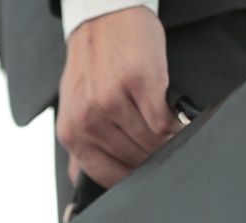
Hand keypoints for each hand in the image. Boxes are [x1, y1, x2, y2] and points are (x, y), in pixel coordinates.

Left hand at [57, 7, 180, 188]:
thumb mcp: (74, 108)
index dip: (135, 176)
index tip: (148, 169)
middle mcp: (87, 120)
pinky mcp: (138, 83)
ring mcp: (111, 101)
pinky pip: (164, 123)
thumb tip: (80, 180)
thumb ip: (80, 145)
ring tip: (168, 129)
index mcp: (71, 133)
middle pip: (135, 161)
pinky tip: (172, 115)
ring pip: (152, 144)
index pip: (110, 176)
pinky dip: (174, 123)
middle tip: (162, 145)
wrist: (103, 19)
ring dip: (166, 141)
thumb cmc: (94, 66)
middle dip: (154, 157)